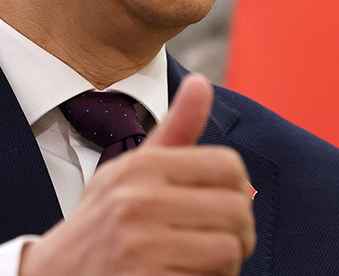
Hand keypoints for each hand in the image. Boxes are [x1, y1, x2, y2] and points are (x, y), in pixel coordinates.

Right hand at [19, 74, 255, 275]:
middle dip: (237, 235)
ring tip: (197, 265)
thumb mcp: (128, 174)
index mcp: (140, 167)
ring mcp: (139, 244)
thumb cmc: (101, 226)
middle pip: (236, 209)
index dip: (236, 193)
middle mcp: (136, 200)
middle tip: (220, 247)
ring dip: (223, 266)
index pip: (228, 166)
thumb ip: (173, 131)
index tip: (222, 212)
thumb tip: (200, 82)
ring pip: (228, 249)